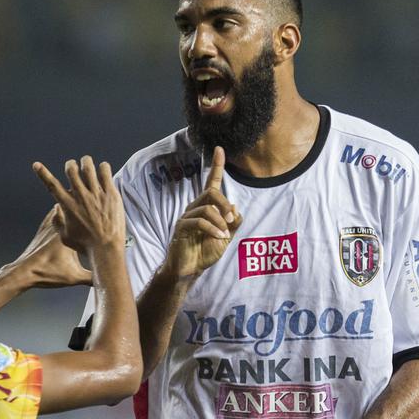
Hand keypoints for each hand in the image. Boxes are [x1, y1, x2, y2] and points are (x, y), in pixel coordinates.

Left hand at [8, 206, 91, 287]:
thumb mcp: (74, 277)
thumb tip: (107, 279)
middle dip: (79, 203)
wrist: (24, 272)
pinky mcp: (41, 232)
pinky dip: (57, 212)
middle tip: (89, 198)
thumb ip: (92, 277)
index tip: (98, 203)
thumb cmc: (48, 273)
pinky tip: (59, 210)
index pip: (81, 215)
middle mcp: (58, 227)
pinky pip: (50, 216)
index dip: (90, 207)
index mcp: (68, 235)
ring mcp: (48, 228)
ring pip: (59, 208)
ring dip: (68, 206)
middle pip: (70, 207)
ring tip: (77, 201)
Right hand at [32, 156, 125, 253]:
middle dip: (70, 165)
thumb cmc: (85, 245)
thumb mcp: (65, 237)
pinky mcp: (110, 193)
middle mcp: (80, 196)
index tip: (36, 165)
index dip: (42, 173)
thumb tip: (56, 208)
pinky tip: (103, 171)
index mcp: (67, 205)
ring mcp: (96, 194)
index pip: (51, 185)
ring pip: (88, 166)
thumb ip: (58, 222)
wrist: (106, 248)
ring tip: (88, 165)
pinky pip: (105, 171)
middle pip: (70, 169)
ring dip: (86, 162)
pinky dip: (102, 167)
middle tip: (74, 167)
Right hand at [167, 146, 242, 277]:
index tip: (219, 149)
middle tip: (231, 219)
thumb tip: (236, 208)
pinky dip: (213, 229)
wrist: (189, 270)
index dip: (216, 166)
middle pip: (211, 192)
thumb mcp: (226, 237)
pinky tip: (219, 237)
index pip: (211, 183)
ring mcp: (187, 216)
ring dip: (221, 221)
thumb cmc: (204, 252)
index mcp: (206, 207)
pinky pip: (200, 221)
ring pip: (207, 207)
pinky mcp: (182, 227)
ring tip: (224, 235)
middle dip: (225, 204)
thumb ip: (232, 223)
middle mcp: (195, 207)